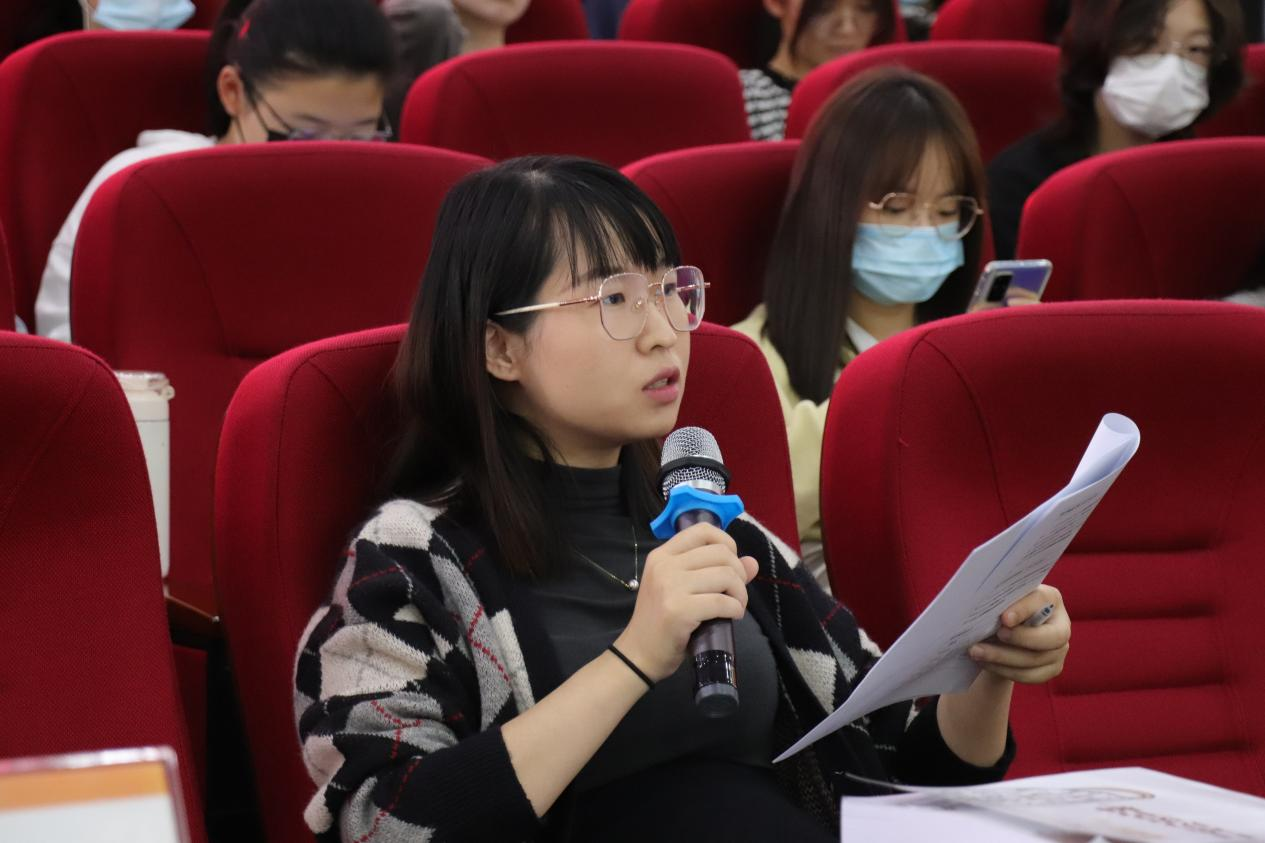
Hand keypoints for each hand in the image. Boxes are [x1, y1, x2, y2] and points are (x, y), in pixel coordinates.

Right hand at [613, 524, 757, 682]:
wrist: (638, 654)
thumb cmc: (660, 621)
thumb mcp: (680, 589)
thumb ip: (713, 571)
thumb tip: (752, 562)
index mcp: (662, 555)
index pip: (702, 531)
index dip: (727, 542)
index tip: (730, 564)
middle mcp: (665, 565)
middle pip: (720, 553)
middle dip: (739, 573)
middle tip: (735, 592)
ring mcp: (670, 587)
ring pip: (726, 576)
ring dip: (740, 593)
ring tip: (736, 606)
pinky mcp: (679, 610)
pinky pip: (722, 602)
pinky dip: (735, 609)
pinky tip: (733, 616)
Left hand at [969, 584, 1069, 683]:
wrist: (1003, 632)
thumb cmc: (1003, 608)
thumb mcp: (1003, 600)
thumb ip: (1000, 600)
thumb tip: (983, 605)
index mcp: (1050, 599)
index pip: (1041, 600)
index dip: (1024, 610)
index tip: (1004, 618)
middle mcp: (1061, 625)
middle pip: (1051, 637)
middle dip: (1020, 638)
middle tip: (994, 635)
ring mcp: (1059, 650)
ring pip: (1036, 659)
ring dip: (1003, 657)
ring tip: (977, 652)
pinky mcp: (1051, 669)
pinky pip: (1030, 675)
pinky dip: (1004, 670)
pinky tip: (985, 662)